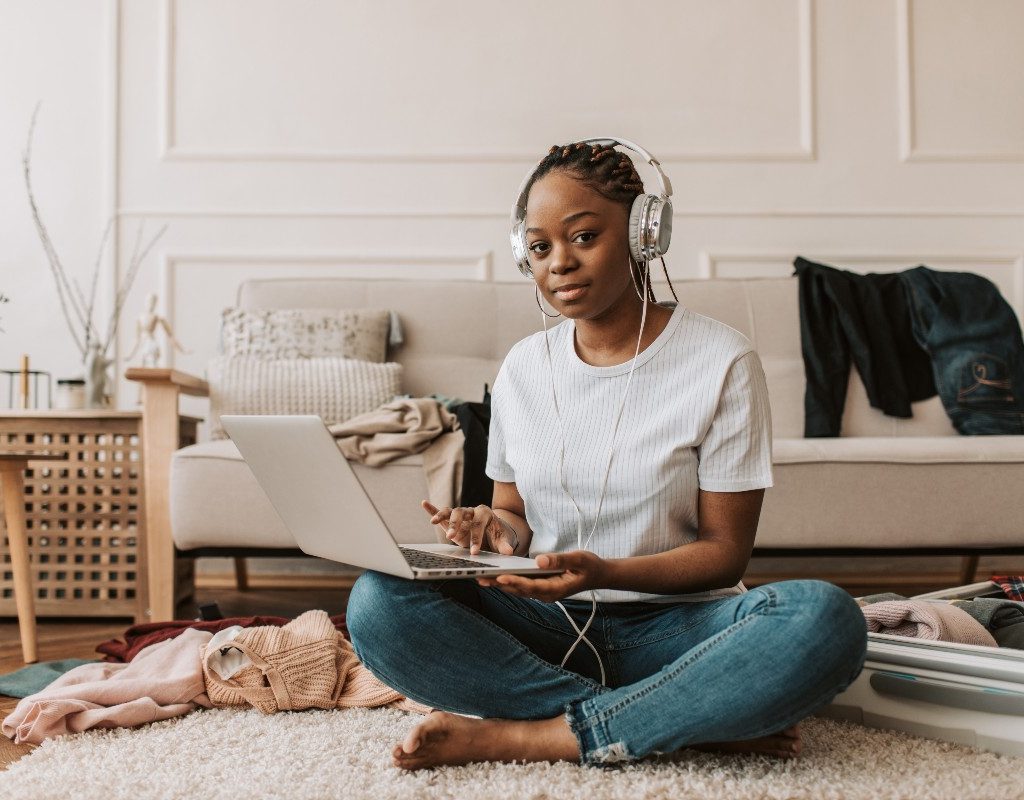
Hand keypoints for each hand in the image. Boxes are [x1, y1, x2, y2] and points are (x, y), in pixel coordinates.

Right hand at [421, 500, 517, 555]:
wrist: (495, 532)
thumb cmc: (499, 535)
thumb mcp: (504, 540)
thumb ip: (505, 545)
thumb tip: (508, 552)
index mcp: (485, 513)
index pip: (479, 524)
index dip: (476, 538)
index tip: (474, 552)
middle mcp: (472, 511)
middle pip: (461, 512)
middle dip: (456, 524)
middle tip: (451, 536)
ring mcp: (461, 516)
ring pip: (450, 512)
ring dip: (442, 516)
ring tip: (433, 522)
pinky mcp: (453, 522)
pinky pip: (442, 513)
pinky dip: (433, 509)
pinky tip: (424, 504)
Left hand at [476, 551, 606, 601]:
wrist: (598, 575)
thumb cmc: (589, 566)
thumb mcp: (579, 559)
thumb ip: (559, 559)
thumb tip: (539, 560)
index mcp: (556, 589)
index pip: (531, 587)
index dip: (515, 583)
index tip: (500, 578)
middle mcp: (547, 594)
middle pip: (520, 590)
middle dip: (500, 585)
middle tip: (480, 578)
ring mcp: (543, 592)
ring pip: (518, 590)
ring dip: (500, 585)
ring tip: (480, 577)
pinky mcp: (541, 587)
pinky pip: (522, 586)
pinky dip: (508, 582)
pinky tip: (495, 576)